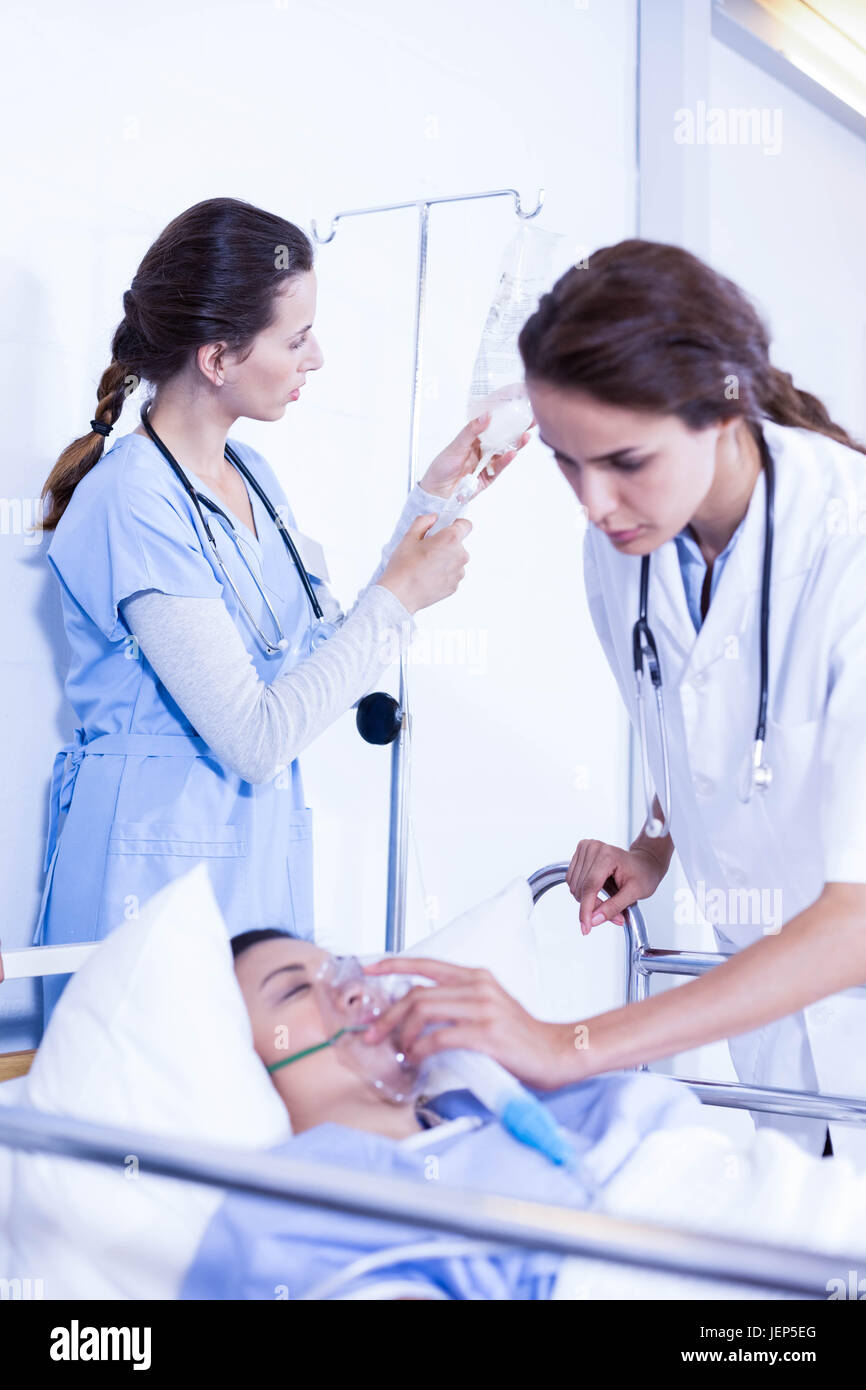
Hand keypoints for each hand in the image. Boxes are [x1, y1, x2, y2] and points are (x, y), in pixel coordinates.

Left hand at [361, 958, 575, 1089]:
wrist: (558, 1051)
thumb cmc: (521, 1037)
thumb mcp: (490, 1007)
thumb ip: (459, 1003)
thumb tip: (417, 1013)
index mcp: (477, 977)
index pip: (427, 964)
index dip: (395, 964)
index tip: (370, 968)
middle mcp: (477, 986)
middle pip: (416, 993)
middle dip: (388, 1015)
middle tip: (373, 1034)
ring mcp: (482, 1009)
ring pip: (422, 1011)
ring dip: (401, 1033)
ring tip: (399, 1051)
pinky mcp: (485, 1034)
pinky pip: (438, 1038)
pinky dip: (419, 1049)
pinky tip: (417, 1059)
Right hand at [379, 514, 471, 614]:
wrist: (401, 594)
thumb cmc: (403, 566)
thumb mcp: (409, 536)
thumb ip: (424, 521)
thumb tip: (433, 518)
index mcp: (451, 539)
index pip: (466, 525)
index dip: (455, 525)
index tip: (445, 529)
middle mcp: (460, 555)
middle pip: (458, 544)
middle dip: (446, 545)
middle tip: (427, 550)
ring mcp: (459, 572)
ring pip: (455, 560)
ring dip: (445, 560)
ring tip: (426, 566)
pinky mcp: (455, 586)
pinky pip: (452, 574)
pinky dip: (443, 574)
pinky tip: (428, 577)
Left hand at [418, 413, 532, 499]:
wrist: (436, 492)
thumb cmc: (442, 467)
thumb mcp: (456, 445)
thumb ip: (471, 431)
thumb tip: (486, 416)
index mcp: (474, 439)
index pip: (493, 426)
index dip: (505, 418)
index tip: (517, 410)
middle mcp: (482, 450)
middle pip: (503, 439)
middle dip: (516, 430)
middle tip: (529, 421)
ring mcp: (487, 463)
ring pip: (504, 453)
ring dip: (515, 445)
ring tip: (525, 437)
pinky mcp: (489, 477)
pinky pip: (499, 467)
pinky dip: (506, 460)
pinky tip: (512, 453)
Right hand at [567, 841, 665, 934]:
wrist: (644, 863)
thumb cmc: (643, 874)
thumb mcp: (634, 894)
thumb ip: (613, 907)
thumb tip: (594, 920)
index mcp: (607, 855)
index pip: (589, 887)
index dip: (586, 910)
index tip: (586, 928)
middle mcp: (593, 848)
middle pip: (581, 888)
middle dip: (593, 907)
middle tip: (613, 915)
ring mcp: (585, 848)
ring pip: (575, 886)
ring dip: (587, 900)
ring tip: (608, 899)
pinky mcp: (580, 853)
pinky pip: (573, 880)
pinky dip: (583, 892)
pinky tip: (598, 890)